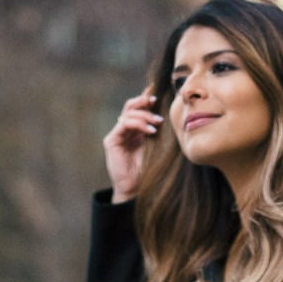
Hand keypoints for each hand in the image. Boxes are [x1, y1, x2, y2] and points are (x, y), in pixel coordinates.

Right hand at [103, 86, 163, 202]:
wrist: (136, 189)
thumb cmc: (149, 171)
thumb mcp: (158, 146)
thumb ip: (159, 131)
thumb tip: (170, 113)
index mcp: (136, 130)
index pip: (140, 109)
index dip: (147, 99)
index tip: (159, 92)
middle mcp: (126, 130)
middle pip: (131, 106)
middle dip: (144, 101)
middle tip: (156, 101)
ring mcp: (118, 134)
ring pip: (128, 113)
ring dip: (144, 114)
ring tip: (157, 122)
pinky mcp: (112, 140)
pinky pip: (124, 124)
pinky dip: (138, 123)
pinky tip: (150, 130)